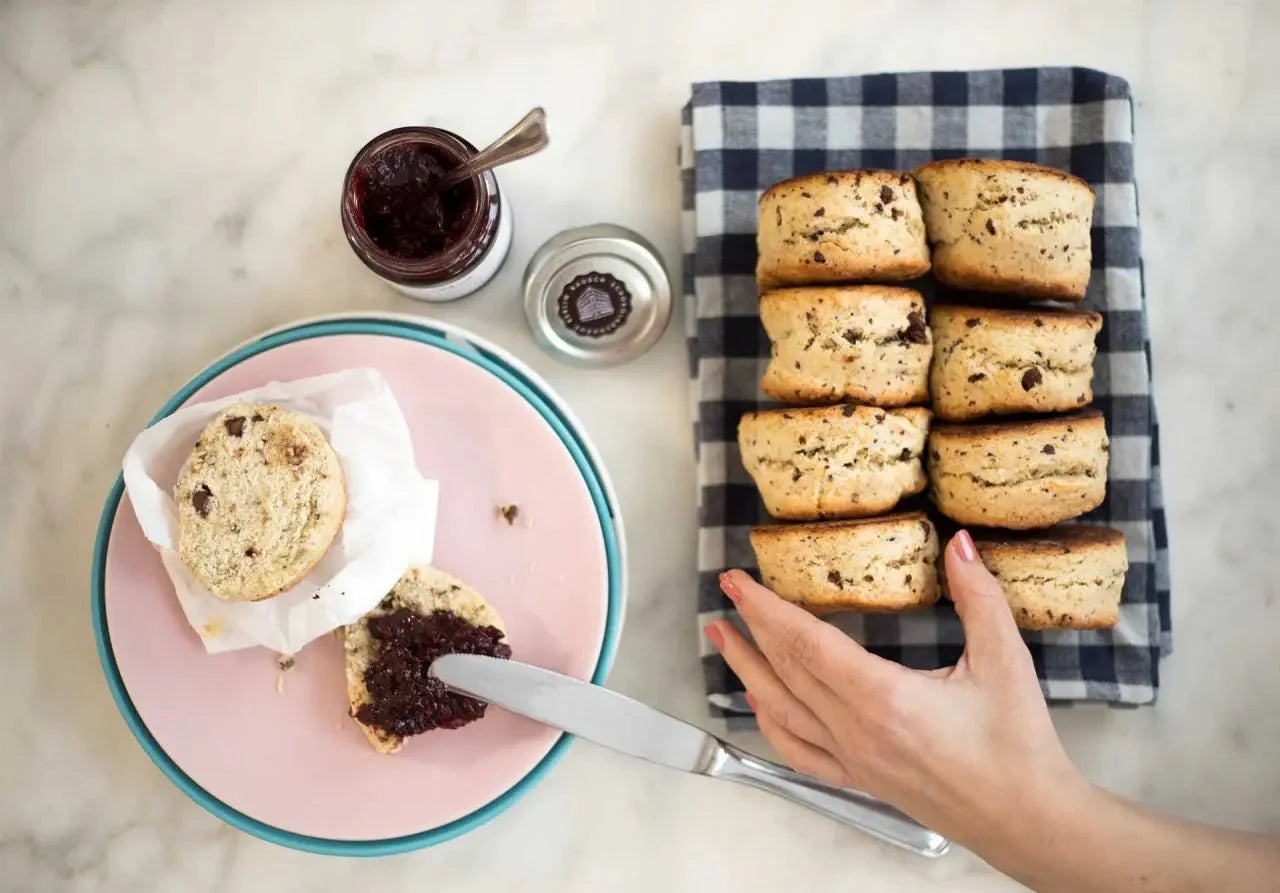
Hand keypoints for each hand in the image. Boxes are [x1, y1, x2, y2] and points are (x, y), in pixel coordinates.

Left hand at [704, 530, 1084, 848]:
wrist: (1028, 820)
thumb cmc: (1018, 747)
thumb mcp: (1005, 661)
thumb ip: (978, 596)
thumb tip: (960, 544)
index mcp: (883, 699)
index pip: (805, 643)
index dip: (767, 608)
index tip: (739, 581)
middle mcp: (856, 731)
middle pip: (785, 671)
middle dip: (750, 627)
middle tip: (726, 591)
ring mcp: (853, 759)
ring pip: (782, 709)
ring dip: (747, 670)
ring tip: (723, 638)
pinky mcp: (861, 778)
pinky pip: (800, 750)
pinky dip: (771, 722)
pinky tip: (759, 703)